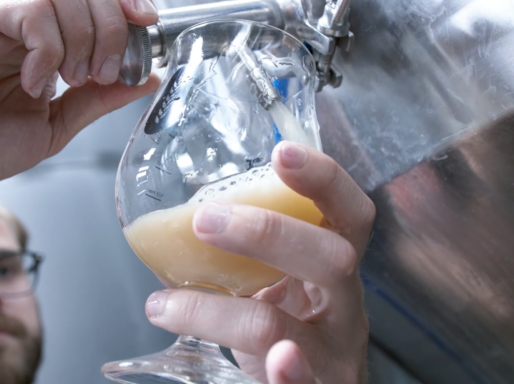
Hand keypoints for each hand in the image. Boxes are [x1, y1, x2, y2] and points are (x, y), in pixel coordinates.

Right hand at [0, 0, 158, 195]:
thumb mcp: (55, 125)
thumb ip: (98, 99)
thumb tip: (147, 77)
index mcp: (42, 33)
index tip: (147, 26)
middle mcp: (19, 14)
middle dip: (112, 22)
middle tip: (105, 71)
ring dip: (83, 30)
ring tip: (72, 77)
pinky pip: (28, 10)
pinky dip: (48, 48)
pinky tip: (35, 81)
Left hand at [145, 141, 374, 382]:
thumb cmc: (291, 330)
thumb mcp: (279, 285)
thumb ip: (246, 257)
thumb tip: (173, 224)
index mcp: (336, 266)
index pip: (349, 213)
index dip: (323, 180)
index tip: (282, 151)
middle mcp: (345, 306)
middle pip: (333, 258)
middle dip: (267, 232)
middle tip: (205, 220)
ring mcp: (333, 353)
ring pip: (283, 327)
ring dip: (216, 311)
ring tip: (165, 305)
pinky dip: (289, 375)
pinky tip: (278, 362)